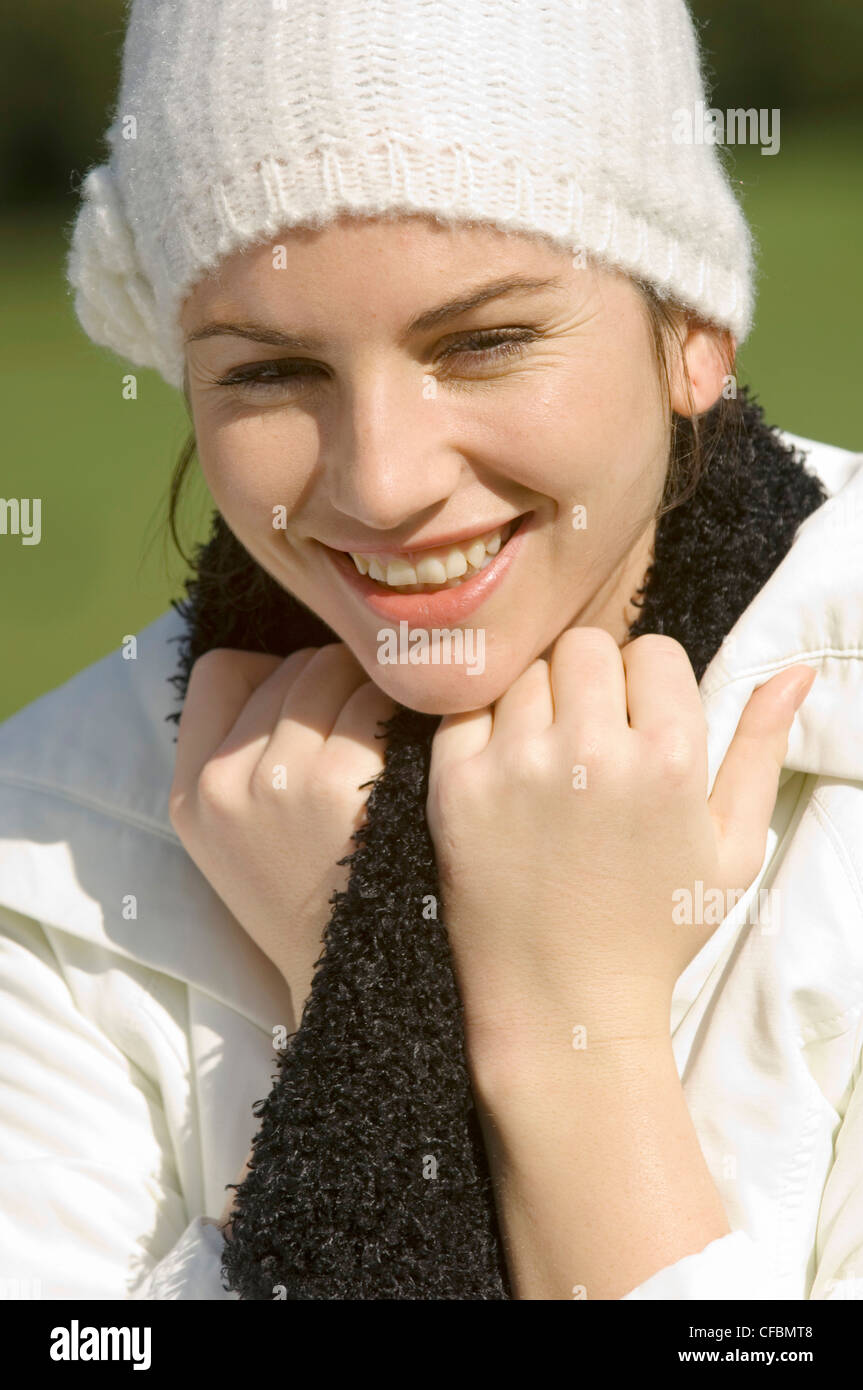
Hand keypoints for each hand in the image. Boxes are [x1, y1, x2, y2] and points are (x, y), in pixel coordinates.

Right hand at [169, 644, 396, 1023]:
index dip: (273, 675)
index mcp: (193, 793)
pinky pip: (382, 703)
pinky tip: (418, 754)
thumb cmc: (310, 895)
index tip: (308, 711)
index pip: (221, 671)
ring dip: (376, 694)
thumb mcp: (236, 837)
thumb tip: (292, 656)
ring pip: (340, 673)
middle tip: (368, 732)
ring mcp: (284, 782)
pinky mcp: (345, 787)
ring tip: (392, 746)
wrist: (358, 980)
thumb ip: (240, 751)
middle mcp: (227, 782)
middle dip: (338, 685)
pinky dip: (408, 716)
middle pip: (293, 667)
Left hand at [426, 628, 815, 1079]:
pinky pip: (468, 709)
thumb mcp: (734, 848)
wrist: (564, 1002)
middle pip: (585, 646)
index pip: (654, 650)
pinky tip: (506, 774)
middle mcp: (591, 752)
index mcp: (670, 758)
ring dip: (540, 703)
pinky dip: (485, 729)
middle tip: (591, 737)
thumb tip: (795, 670)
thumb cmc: (657, 928)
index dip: (649, 685)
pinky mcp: (456, 785)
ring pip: (527, 672)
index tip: (640, 727)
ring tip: (549, 764)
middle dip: (594, 680)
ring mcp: (517, 766)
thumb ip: (761, 750)